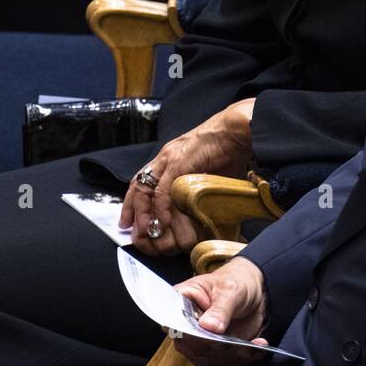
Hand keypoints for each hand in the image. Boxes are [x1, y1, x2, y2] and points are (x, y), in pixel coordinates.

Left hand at [120, 98, 255, 255]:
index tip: (129, 223)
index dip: (133, 204)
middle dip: (134, 213)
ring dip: (146, 215)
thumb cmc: (227, 149)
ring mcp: (170, 159)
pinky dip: (162, 208)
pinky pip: (164, 189)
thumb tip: (197, 209)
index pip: (142, 182)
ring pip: (147, 190)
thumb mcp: (206, 171)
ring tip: (149, 233)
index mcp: (169, 158)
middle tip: (135, 234)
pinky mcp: (179, 163)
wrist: (236, 131)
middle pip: (139, 187)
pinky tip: (163, 222)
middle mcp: (165, 158)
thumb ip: (195, 186)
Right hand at [172, 257, 269, 365]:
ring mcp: (200, 341)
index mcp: (181, 301)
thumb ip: (220, 308)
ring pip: (208, 359)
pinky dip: (242, 359)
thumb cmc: (235, 282)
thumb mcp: (230, 290)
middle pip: (190, 346)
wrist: (253, 291)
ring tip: (251, 346)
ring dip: (231, 356)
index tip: (206, 334)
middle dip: (214, 348)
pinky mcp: (216, 352)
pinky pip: (225, 363)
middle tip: (233, 342)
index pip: (173, 322)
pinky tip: (257, 348)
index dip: (186, 333)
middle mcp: (186, 325)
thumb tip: (208, 327)